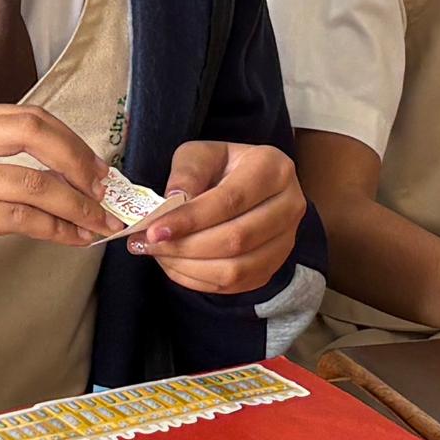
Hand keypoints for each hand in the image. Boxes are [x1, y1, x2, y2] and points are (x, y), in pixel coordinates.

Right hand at [0, 104, 115, 308]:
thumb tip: (69, 174)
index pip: (26, 117)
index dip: (71, 141)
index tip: (98, 168)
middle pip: (31, 133)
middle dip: (79, 161)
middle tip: (105, 190)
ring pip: (30, 183)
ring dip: (75, 205)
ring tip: (98, 223)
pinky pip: (17, 219)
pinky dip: (54, 229)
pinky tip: (71, 239)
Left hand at [133, 140, 303, 297]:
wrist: (246, 185)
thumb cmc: (220, 167)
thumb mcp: (200, 154)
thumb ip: (187, 173)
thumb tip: (173, 202)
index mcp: (273, 168)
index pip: (231, 200)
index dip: (191, 219)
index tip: (155, 230)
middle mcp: (290, 206)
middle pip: (236, 239)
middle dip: (186, 247)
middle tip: (148, 245)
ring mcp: (286, 241)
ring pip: (236, 268)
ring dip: (190, 267)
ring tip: (158, 255)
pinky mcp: (272, 266)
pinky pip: (234, 285)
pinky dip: (198, 280)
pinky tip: (175, 266)